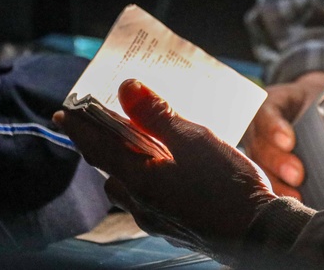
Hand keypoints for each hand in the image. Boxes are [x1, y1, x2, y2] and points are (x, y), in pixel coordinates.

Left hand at [54, 80, 274, 261]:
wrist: (260, 234)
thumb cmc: (228, 185)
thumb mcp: (194, 139)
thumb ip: (158, 115)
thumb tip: (128, 89)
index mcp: (139, 180)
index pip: (97, 147)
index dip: (80, 127)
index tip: (63, 113)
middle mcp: (141, 204)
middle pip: (112, 170)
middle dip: (107, 147)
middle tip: (111, 124)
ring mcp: (159, 220)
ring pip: (131, 189)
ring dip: (130, 166)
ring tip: (145, 145)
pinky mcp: (177, 227)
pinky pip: (152, 200)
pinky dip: (152, 180)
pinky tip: (174, 172)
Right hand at [242, 71, 323, 198]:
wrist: (307, 105)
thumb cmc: (315, 100)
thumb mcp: (321, 96)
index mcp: (272, 102)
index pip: (265, 112)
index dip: (274, 128)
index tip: (289, 141)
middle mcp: (258, 127)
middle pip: (260, 145)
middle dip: (278, 162)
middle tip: (298, 175)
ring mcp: (257, 148)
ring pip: (259, 167)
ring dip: (277, 183)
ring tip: (296, 195)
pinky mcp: (264, 166)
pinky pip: (266, 179)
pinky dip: (279, 191)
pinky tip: (293, 200)